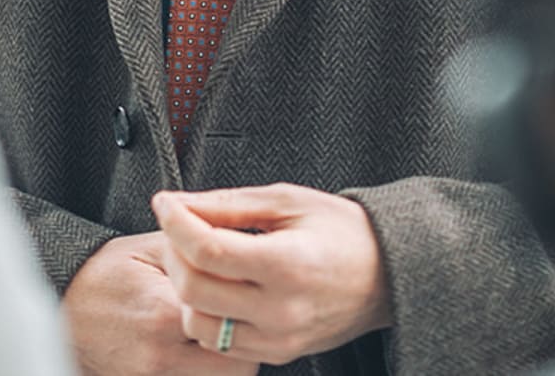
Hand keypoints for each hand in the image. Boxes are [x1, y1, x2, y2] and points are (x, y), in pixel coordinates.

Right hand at [62, 232, 260, 375]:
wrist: (58, 307)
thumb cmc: (102, 273)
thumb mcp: (146, 248)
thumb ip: (193, 252)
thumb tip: (236, 246)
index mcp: (164, 311)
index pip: (234, 322)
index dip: (250, 310)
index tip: (252, 297)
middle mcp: (161, 353)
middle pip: (238, 367)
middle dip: (249, 344)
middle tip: (246, 321)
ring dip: (230, 363)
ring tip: (224, 336)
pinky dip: (205, 372)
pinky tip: (200, 352)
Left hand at [151, 184, 394, 366]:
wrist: (388, 274)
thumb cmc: (344, 232)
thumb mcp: (289, 200)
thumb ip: (229, 204)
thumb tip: (179, 204)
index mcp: (288, 263)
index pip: (207, 249)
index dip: (175, 221)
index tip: (166, 202)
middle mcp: (282, 308)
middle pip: (193, 288)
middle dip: (173, 252)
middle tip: (178, 227)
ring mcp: (279, 337)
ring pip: (198, 322)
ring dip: (185, 288)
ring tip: (199, 259)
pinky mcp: (277, 353)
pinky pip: (219, 341)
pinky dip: (206, 313)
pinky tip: (219, 287)